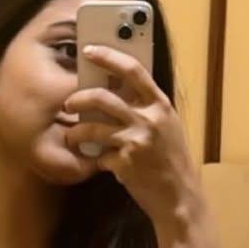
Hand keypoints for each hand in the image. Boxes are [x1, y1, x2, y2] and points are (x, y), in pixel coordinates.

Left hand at [62, 43, 200, 226]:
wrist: (180, 197)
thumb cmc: (172, 162)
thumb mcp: (167, 127)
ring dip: (76, 132)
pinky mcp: (125, 164)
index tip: (89, 50)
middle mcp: (148, 119)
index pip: (132, 70)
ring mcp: (136, 142)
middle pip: (103, 98)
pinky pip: (100, 157)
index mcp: (160, 105)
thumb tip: (121, 92)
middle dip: (79, 98)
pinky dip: (96, 160)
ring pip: (93, 128)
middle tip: (68, 103)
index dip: (108, 56)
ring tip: (72, 137)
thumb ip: (148, 109)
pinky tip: (99, 163)